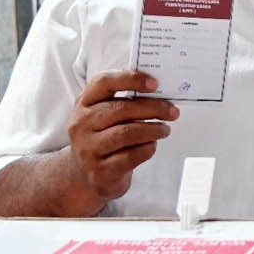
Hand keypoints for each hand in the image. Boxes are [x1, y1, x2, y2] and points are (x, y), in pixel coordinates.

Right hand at [66, 70, 174, 200]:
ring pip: (127, 133)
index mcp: (84, 103)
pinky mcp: (100, 170)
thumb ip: (125, 101)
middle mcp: (81, 124)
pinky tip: (151, 145)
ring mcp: (88, 149)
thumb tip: (159, 93)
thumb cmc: (103, 138)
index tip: (154, 84)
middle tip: (172, 111)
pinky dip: (148, 148)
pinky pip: (131, 155)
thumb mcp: (104, 115)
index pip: (104, 82)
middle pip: (121, 108)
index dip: (131, 79)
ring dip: (153, 129)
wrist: (87, 174)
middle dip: (153, 108)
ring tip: (164, 129)